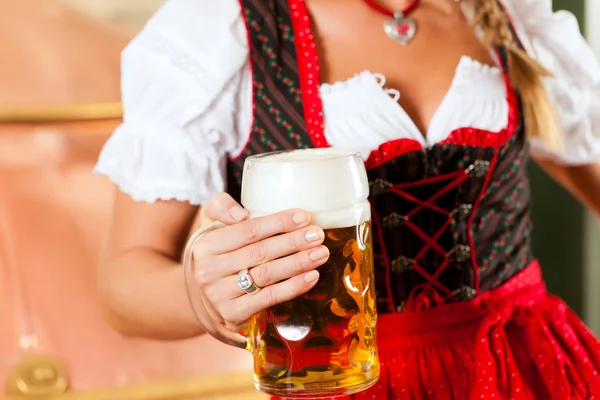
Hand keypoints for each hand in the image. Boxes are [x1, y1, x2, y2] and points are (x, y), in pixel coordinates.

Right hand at [191, 193, 327, 329]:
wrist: (208, 297)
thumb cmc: (220, 253)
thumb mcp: (212, 226)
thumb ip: (221, 207)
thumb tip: (241, 214)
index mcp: (205, 245)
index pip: (248, 231)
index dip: (278, 223)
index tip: (304, 217)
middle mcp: (209, 270)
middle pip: (260, 252)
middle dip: (293, 242)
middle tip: (317, 235)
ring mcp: (219, 295)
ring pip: (267, 275)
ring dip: (298, 263)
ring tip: (321, 253)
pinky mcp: (233, 314)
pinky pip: (269, 298)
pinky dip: (293, 287)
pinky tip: (312, 276)